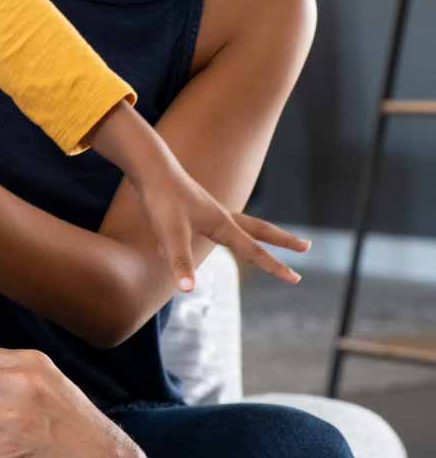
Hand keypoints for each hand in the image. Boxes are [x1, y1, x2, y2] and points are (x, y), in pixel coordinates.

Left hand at [91, 104, 306, 290]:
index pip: (255, 251)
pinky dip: (203, 236)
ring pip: (240, 224)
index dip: (275, 267)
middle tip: (307, 246)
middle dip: (283, 240)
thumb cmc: (162, 200)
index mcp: (222, 224)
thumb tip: (188, 289)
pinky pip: (205, 227)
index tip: (297, 279)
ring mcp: (207, 209)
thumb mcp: (171, 234)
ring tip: (269, 239)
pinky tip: (176, 242)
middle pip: (260, 230)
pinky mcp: (192, 207)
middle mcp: (220, 215)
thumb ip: (180, 261)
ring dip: (255, 234)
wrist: (150, 167)